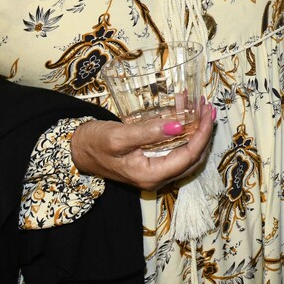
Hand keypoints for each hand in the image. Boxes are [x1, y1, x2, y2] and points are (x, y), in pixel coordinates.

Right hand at [71, 98, 217, 191]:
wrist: (75, 150)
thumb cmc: (93, 143)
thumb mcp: (119, 136)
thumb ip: (149, 132)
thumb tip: (179, 125)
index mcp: (150, 175)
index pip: (188, 156)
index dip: (202, 134)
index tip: (209, 113)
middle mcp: (156, 178)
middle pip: (192, 157)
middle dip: (204, 132)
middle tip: (208, 107)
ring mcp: (155, 171)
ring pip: (186, 153)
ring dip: (196, 130)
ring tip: (200, 106)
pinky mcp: (152, 162)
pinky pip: (175, 149)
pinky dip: (184, 131)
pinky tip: (183, 111)